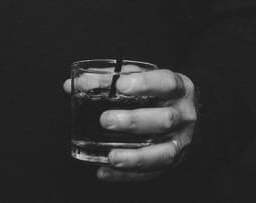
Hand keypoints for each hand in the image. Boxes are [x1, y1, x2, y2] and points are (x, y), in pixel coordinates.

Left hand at [62, 69, 196, 180]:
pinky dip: (128, 175)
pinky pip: (153, 173)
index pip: (167, 83)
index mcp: (179, 87)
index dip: (144, 84)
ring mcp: (181, 140)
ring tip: (111, 157)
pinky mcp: (174, 161)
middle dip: (134, 121)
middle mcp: (184, 114)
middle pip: (165, 119)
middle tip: (105, 120)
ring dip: (136, 157)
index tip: (120, 85)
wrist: (183, 110)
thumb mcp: (138, 79)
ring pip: (164, 153)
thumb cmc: (155, 92)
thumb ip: (106, 79)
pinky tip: (106, 171)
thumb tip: (70, 85)